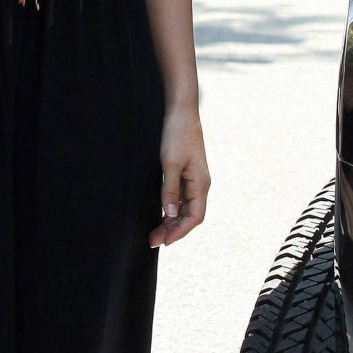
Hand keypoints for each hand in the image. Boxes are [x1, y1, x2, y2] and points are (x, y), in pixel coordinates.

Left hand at [148, 106, 209, 247]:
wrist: (181, 111)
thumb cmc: (176, 134)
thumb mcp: (169, 163)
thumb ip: (170, 189)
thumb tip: (170, 214)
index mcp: (201, 184)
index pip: (194, 217)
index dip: (179, 231)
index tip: (164, 241)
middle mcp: (200, 184)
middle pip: (189, 215)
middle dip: (173, 230)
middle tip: (152, 240)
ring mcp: (194, 179)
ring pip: (185, 208)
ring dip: (171, 221)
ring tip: (154, 232)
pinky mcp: (187, 173)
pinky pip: (181, 197)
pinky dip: (172, 208)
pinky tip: (161, 214)